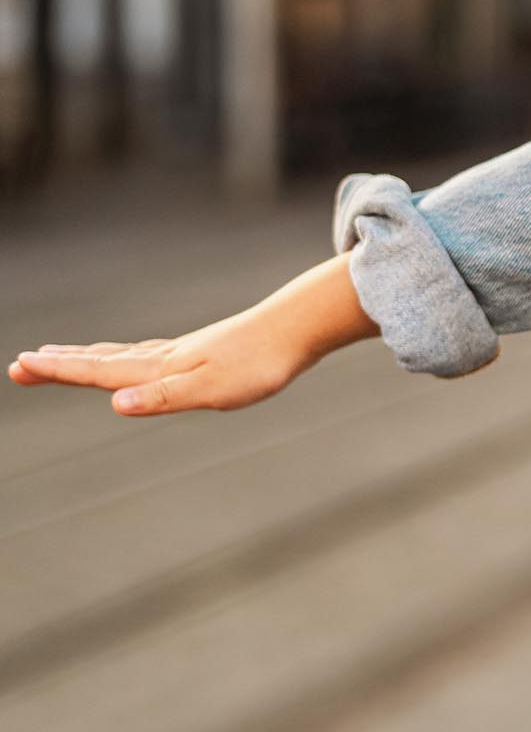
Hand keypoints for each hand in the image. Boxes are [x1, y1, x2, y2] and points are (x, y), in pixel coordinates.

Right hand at [7, 256, 370, 414]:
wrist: (301, 327)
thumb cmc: (261, 363)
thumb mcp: (212, 389)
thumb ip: (163, 398)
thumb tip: (114, 404)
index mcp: (161, 369)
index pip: (99, 373)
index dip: (59, 371)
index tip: (20, 365)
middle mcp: (167, 356)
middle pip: (104, 360)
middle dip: (63, 364)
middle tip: (23, 363)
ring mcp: (185, 351)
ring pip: (126, 355)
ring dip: (90, 357)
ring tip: (64, 356)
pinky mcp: (206, 351)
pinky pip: (152, 353)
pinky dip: (128, 356)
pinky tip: (138, 359)